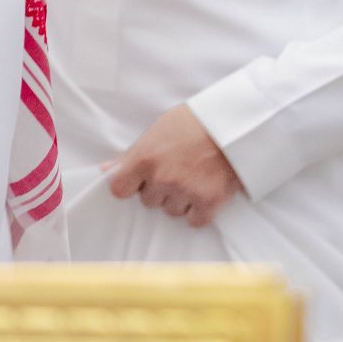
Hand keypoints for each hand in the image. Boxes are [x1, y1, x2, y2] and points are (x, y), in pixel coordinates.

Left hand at [105, 106, 241, 228]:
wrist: (235, 122)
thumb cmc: (194, 121)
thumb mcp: (158, 130)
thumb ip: (132, 154)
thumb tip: (106, 170)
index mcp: (145, 159)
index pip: (119, 189)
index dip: (130, 185)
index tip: (139, 180)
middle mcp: (162, 178)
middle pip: (149, 201)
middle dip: (160, 189)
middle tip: (177, 170)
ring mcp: (186, 191)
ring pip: (172, 211)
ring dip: (180, 200)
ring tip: (194, 177)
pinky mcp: (209, 201)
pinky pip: (195, 220)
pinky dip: (200, 211)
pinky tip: (204, 192)